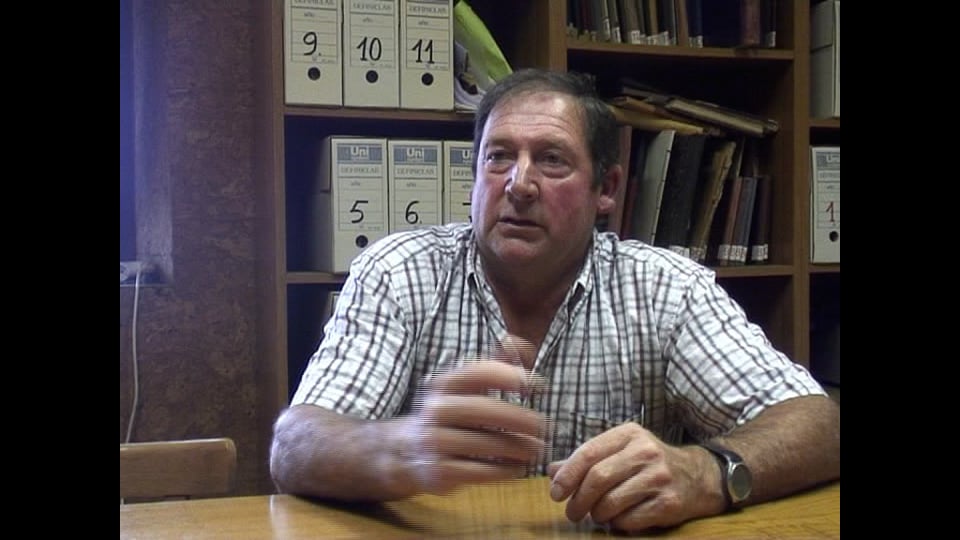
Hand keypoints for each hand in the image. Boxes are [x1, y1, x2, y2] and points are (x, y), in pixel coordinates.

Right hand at [392, 339, 546, 495]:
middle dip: (518, 418)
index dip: (505, 375)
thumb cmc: (453, 413)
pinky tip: (517, 467)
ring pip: (483, 443)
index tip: (531, 384)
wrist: (409, 451)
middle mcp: (436, 410)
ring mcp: (434, 441)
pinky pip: (477, 471)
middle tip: (543, 426)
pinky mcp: (439, 472)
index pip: (475, 372)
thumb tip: (520, 344)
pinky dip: (503, 470)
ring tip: (536, 449)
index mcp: (445, 384)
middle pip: (482, 410)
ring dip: (516, 447)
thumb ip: (497, 362)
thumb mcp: (468, 385)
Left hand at [546, 422, 721, 532]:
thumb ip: (588, 459)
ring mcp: (659, 477)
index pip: (588, 453)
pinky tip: (619, 520)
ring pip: (611, 502)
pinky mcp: (669, 502)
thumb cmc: (649, 463)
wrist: (699, 476)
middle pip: (598, 478)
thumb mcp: (621, 450)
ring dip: (597, 514)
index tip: (556, 493)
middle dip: (578, 500)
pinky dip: (618, 524)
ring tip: (598, 515)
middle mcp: (645, 451)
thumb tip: (552, 471)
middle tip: (572, 512)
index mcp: (629, 434)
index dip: (567, 475)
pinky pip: (630, 520)